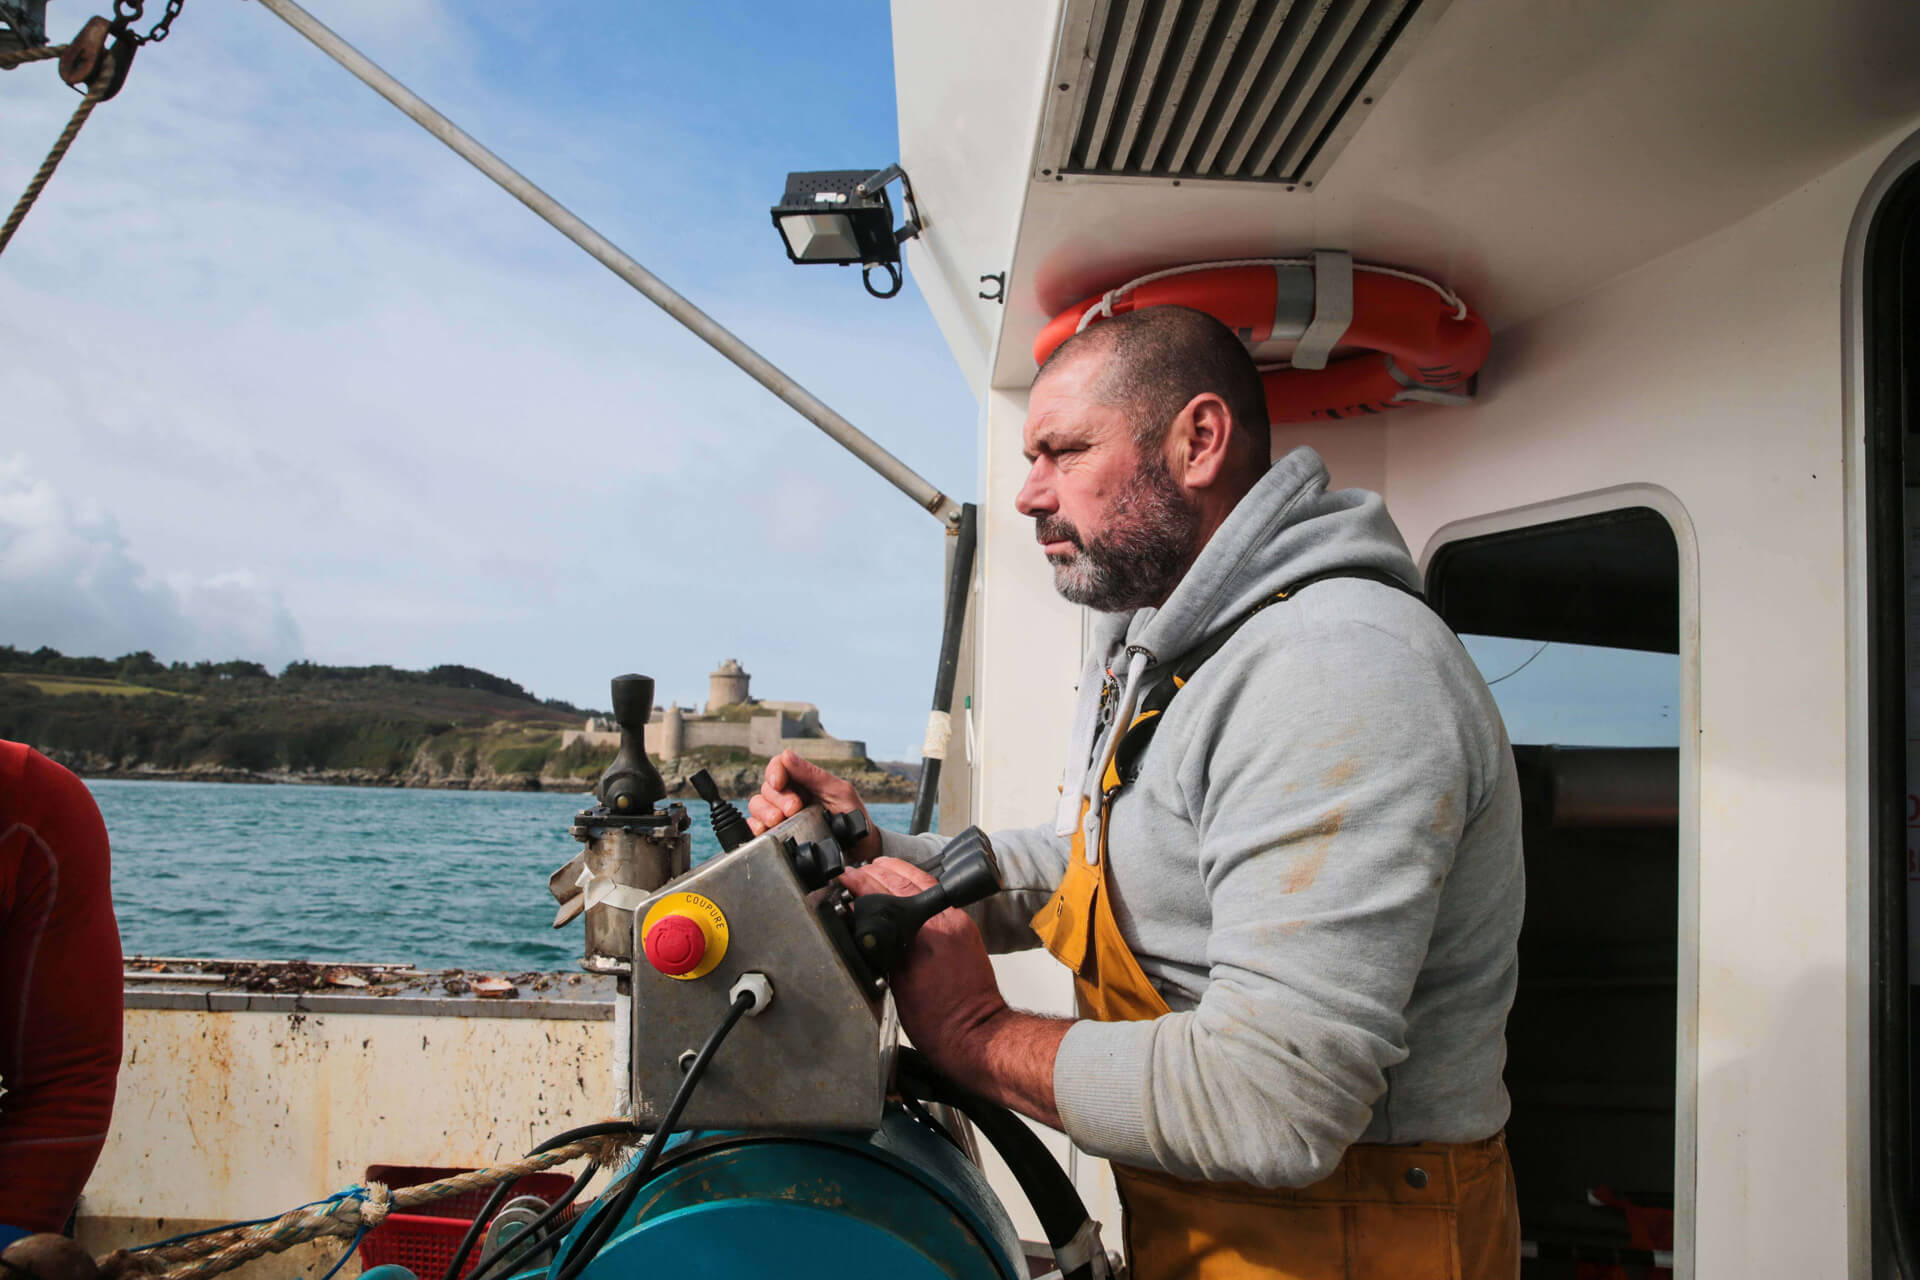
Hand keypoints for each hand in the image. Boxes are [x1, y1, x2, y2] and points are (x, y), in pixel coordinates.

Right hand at [747, 751, 880, 861]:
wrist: (860, 849)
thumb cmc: (853, 817)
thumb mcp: (839, 792)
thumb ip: (813, 775)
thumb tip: (787, 755)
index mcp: (803, 781)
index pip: (778, 767)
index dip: (775, 772)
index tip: (779, 782)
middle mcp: (789, 796)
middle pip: (767, 788)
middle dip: (778, 798)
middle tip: (794, 809)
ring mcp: (781, 816)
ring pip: (757, 805)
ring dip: (765, 812)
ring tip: (779, 821)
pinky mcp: (777, 835)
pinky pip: (755, 828)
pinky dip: (755, 827)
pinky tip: (765, 830)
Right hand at [840, 856, 1067, 1126]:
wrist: (976, 1035)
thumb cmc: (939, 1022)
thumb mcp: (898, 985)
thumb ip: (883, 948)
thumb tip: (866, 925)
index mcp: (926, 933)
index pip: (888, 894)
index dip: (864, 882)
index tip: (847, 877)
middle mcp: (946, 920)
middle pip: (907, 880)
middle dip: (879, 872)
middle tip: (856, 871)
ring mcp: (959, 921)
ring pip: (924, 883)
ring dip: (897, 876)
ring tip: (875, 872)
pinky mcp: (965, 928)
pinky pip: (936, 898)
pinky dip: (915, 887)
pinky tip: (901, 889)